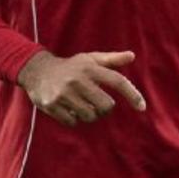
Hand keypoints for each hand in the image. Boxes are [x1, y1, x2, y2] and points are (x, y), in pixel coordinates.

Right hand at [16, 50, 145, 125]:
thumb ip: (111, 59)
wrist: (35, 70)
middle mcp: (77, 80)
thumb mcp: (89, 59)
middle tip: (97, 104)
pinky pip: (72, 122)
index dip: (132, 95)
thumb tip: (132, 56)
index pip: (117, 81)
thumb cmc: (69, 66)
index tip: (142, 107)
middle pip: (106, 106)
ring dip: (89, 115)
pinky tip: (68, 110)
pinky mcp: (51, 105)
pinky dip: (74, 119)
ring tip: (81, 106)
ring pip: (90, 116)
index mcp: (89, 68)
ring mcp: (63, 94)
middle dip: (104, 109)